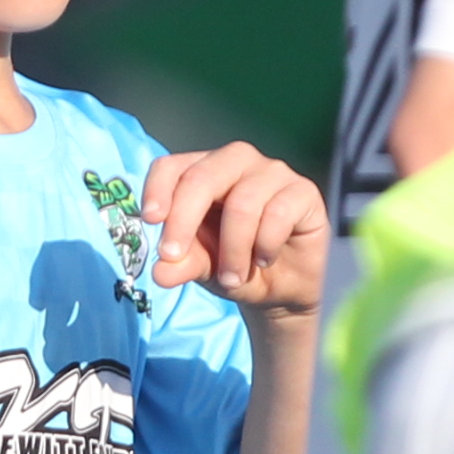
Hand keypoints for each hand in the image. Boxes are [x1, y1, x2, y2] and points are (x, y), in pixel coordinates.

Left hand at [143, 144, 327, 315]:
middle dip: (183, 220)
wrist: (283, 289)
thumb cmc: (237, 266)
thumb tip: (161, 271)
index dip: (158, 189)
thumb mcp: (202, 268)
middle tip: (174, 256)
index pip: (172, 167)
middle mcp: (236, 163)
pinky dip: (265, 244)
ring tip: (231, 278)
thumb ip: (182, 264)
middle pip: (202, 177)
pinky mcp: (303, 192)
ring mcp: (272, 173)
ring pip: (241, 201)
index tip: (150, 221)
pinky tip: (263, 260)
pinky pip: (278, 212)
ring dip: (232, 248)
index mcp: (203, 172)